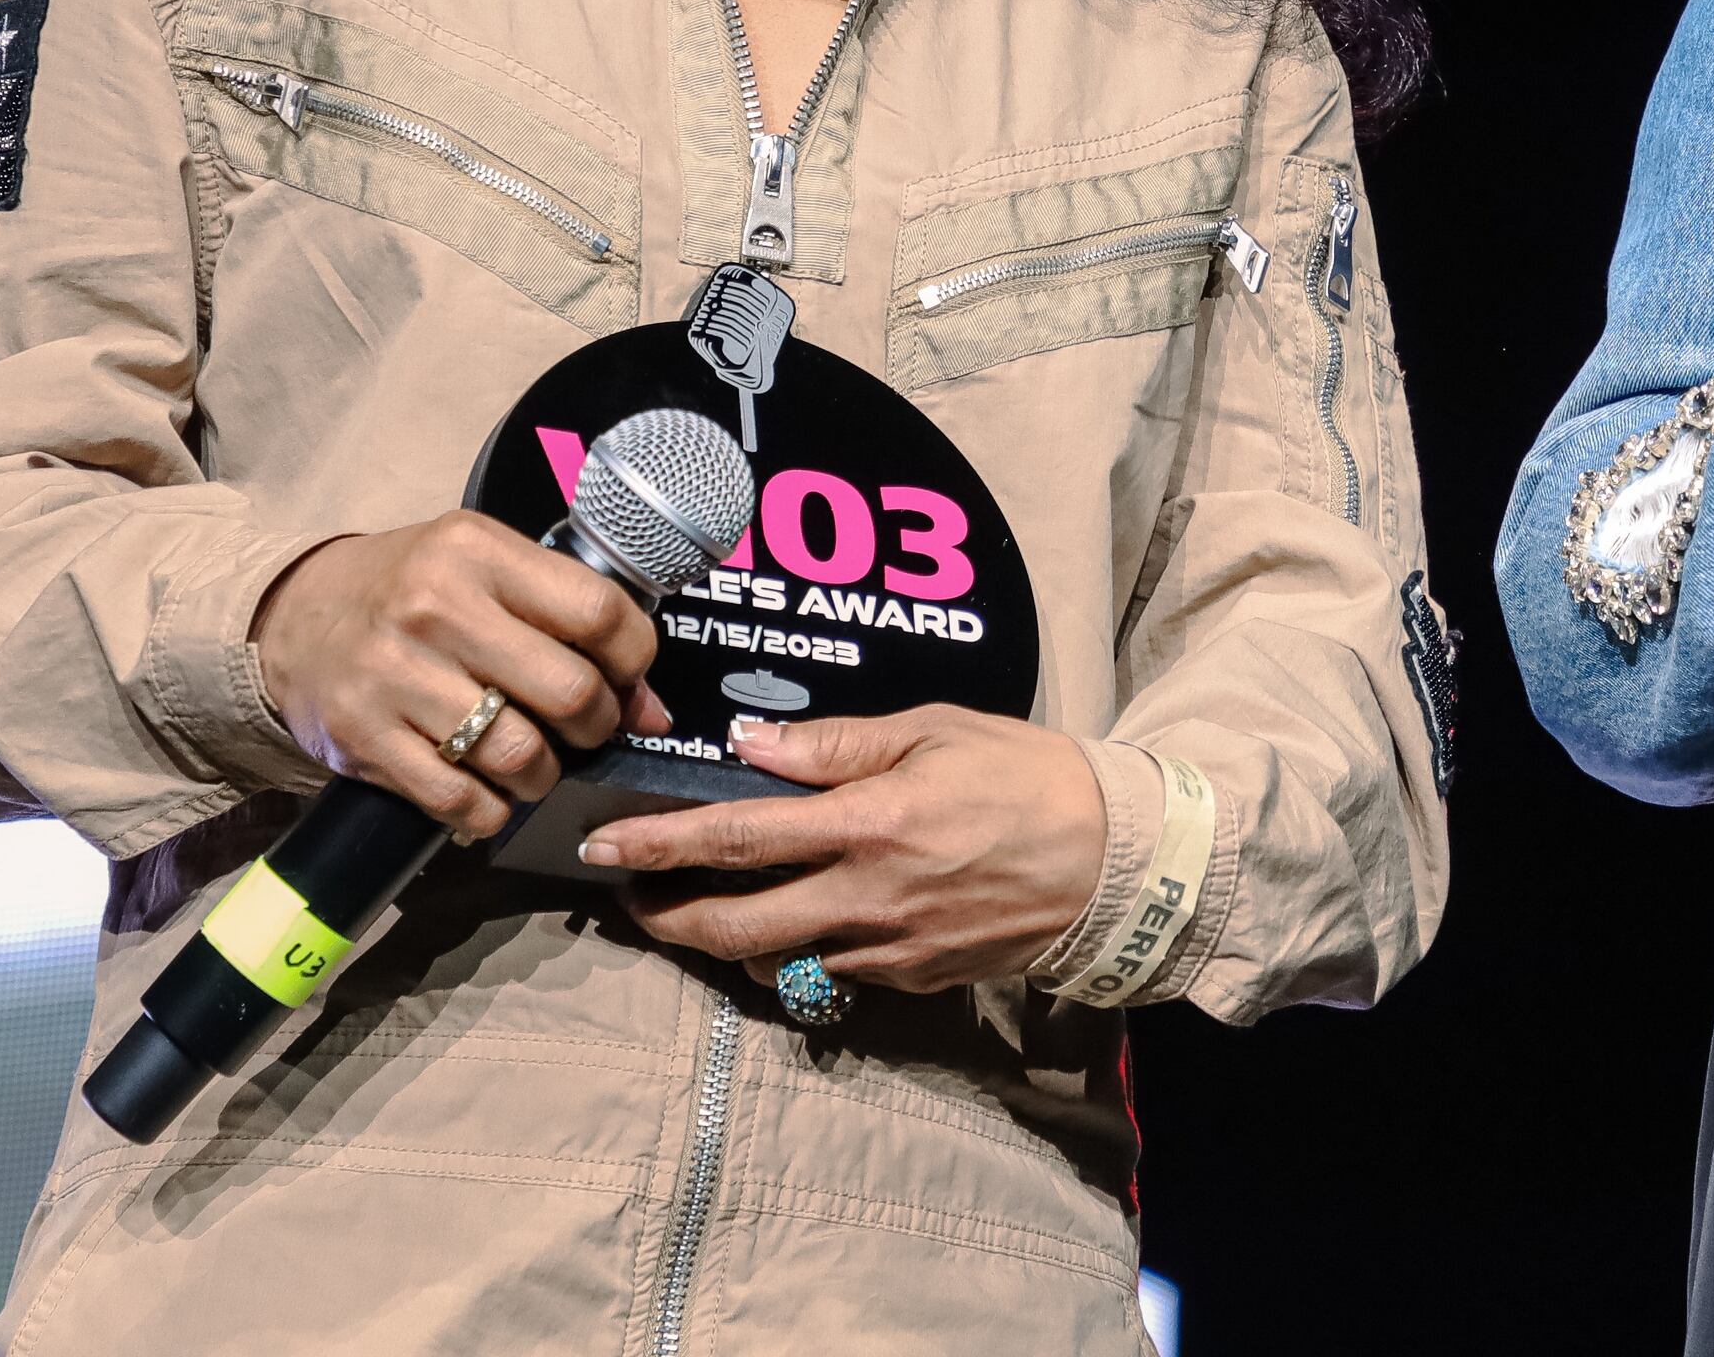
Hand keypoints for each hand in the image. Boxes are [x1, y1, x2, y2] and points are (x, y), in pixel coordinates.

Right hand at [251, 517, 666, 841]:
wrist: (293, 617)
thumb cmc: (412, 589)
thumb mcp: (483, 567)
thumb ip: (564, 615)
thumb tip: (648, 706)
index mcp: (477, 552)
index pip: (598, 612)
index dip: (635, 657)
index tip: (630, 677)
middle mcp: (435, 608)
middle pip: (569, 692)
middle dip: (596, 724)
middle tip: (585, 727)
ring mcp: (394, 676)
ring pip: (520, 755)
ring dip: (545, 774)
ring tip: (535, 762)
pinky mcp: (363, 738)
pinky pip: (461, 800)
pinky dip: (491, 810)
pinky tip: (488, 791)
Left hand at [588, 709, 1107, 997]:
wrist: (1112, 862)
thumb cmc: (1026, 777)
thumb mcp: (936, 731)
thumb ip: (839, 744)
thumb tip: (752, 748)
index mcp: (869, 825)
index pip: (735, 840)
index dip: (657, 845)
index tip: (602, 844)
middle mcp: (866, 898)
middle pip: (731, 927)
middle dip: (665, 916)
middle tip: (633, 895)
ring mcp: (886, 950)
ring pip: (771, 962)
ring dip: (725, 941)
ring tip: (707, 907)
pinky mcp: (910, 980)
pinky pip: (829, 974)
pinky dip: (796, 952)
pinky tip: (800, 921)